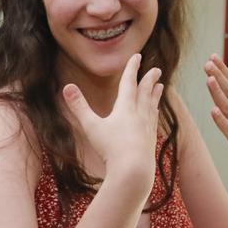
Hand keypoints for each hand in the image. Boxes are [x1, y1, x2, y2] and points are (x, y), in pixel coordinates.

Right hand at [61, 54, 162, 194]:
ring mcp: (147, 128)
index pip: (129, 82)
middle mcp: (139, 115)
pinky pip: (153, 121)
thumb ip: (79, 106)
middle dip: (149, 79)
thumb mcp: (91, 127)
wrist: (133, 171)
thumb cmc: (110, 149)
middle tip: (157, 70)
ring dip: (155, 95)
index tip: (137, 56)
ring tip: (160, 87)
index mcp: (125, 108)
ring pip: (152, 106)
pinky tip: (154, 114)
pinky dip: (154, 113)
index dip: (132, 68)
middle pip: (145, 92)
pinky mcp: (150, 141)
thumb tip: (66, 87)